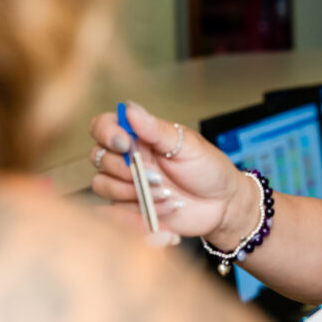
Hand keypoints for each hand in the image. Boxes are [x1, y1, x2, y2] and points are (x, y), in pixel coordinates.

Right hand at [89, 101, 251, 242]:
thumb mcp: (188, 146)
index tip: (125, 144)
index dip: (107, 133)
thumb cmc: (209, 170)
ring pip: (103, 184)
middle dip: (126, 169)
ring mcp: (128, 183)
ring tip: (167, 194)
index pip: (104, 126)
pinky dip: (141, 212)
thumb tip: (130, 109)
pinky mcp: (131, 208)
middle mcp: (130, 158)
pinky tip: (168, 208)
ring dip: (135, 192)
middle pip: (99, 157)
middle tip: (157, 177)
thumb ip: (156, 129)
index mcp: (142, 137)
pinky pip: (116, 211)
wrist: (223, 205)